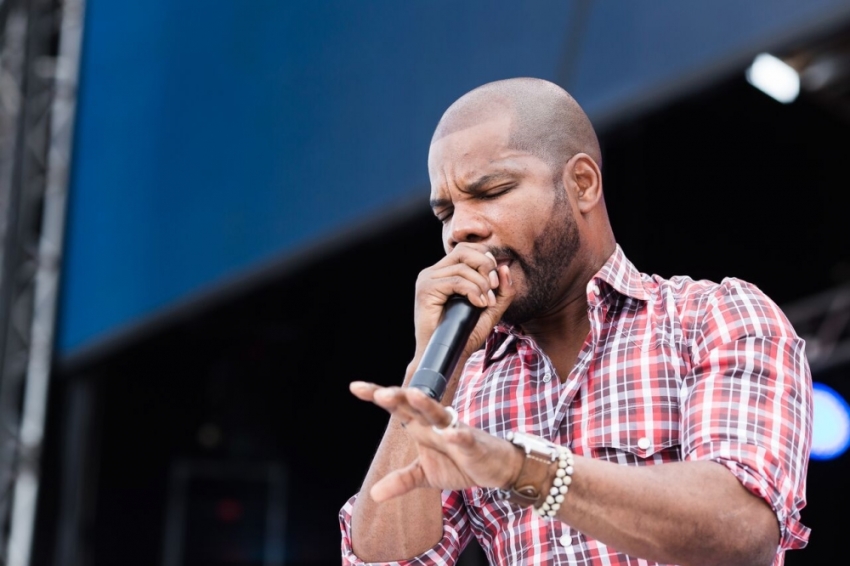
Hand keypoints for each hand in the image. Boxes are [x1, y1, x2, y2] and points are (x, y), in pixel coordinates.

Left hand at [349, 382, 520, 500]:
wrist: (494, 468)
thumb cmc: (458, 464)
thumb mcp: (425, 476)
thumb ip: (401, 480)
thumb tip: (373, 494)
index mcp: (420, 427)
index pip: (396, 408)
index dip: (377, 396)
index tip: (355, 386)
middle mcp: (434, 424)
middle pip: (414, 405)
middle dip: (399, 398)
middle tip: (380, 394)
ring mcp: (455, 431)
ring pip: (438, 414)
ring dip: (427, 404)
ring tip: (414, 395)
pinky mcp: (473, 444)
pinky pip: (465, 437)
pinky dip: (460, 434)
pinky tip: (452, 432)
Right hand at [413, 243, 514, 361]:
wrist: (447, 355)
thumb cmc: (464, 335)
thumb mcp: (490, 310)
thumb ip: (501, 291)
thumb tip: (505, 267)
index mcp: (445, 273)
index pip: (467, 250)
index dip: (486, 259)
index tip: (495, 282)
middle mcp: (434, 272)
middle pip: (464, 251)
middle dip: (485, 266)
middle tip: (493, 287)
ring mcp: (427, 279)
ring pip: (463, 267)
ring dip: (481, 284)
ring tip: (486, 303)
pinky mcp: (426, 289)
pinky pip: (456, 280)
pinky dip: (472, 291)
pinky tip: (478, 304)